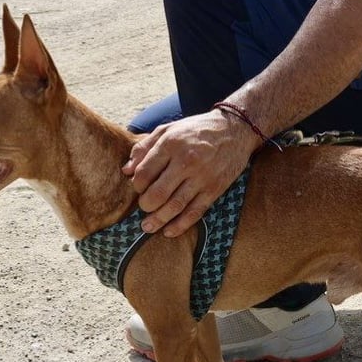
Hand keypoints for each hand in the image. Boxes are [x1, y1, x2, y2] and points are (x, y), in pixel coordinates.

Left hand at [123, 109, 259, 236]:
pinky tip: (169, 231)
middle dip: (146, 206)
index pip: (145, 173)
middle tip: (143, 209)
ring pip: (175, 206)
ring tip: (148, 227)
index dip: (137, 185)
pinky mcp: (214, 189)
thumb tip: (126, 170)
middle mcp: (186, 161)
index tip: (139, 189)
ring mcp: (202, 177)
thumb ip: (144, 147)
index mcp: (171, 144)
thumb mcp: (168, 129)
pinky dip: (180, 225)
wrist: (235, 130)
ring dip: (159, 220)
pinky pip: (195, 212)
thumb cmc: (197, 130)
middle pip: (158, 193)